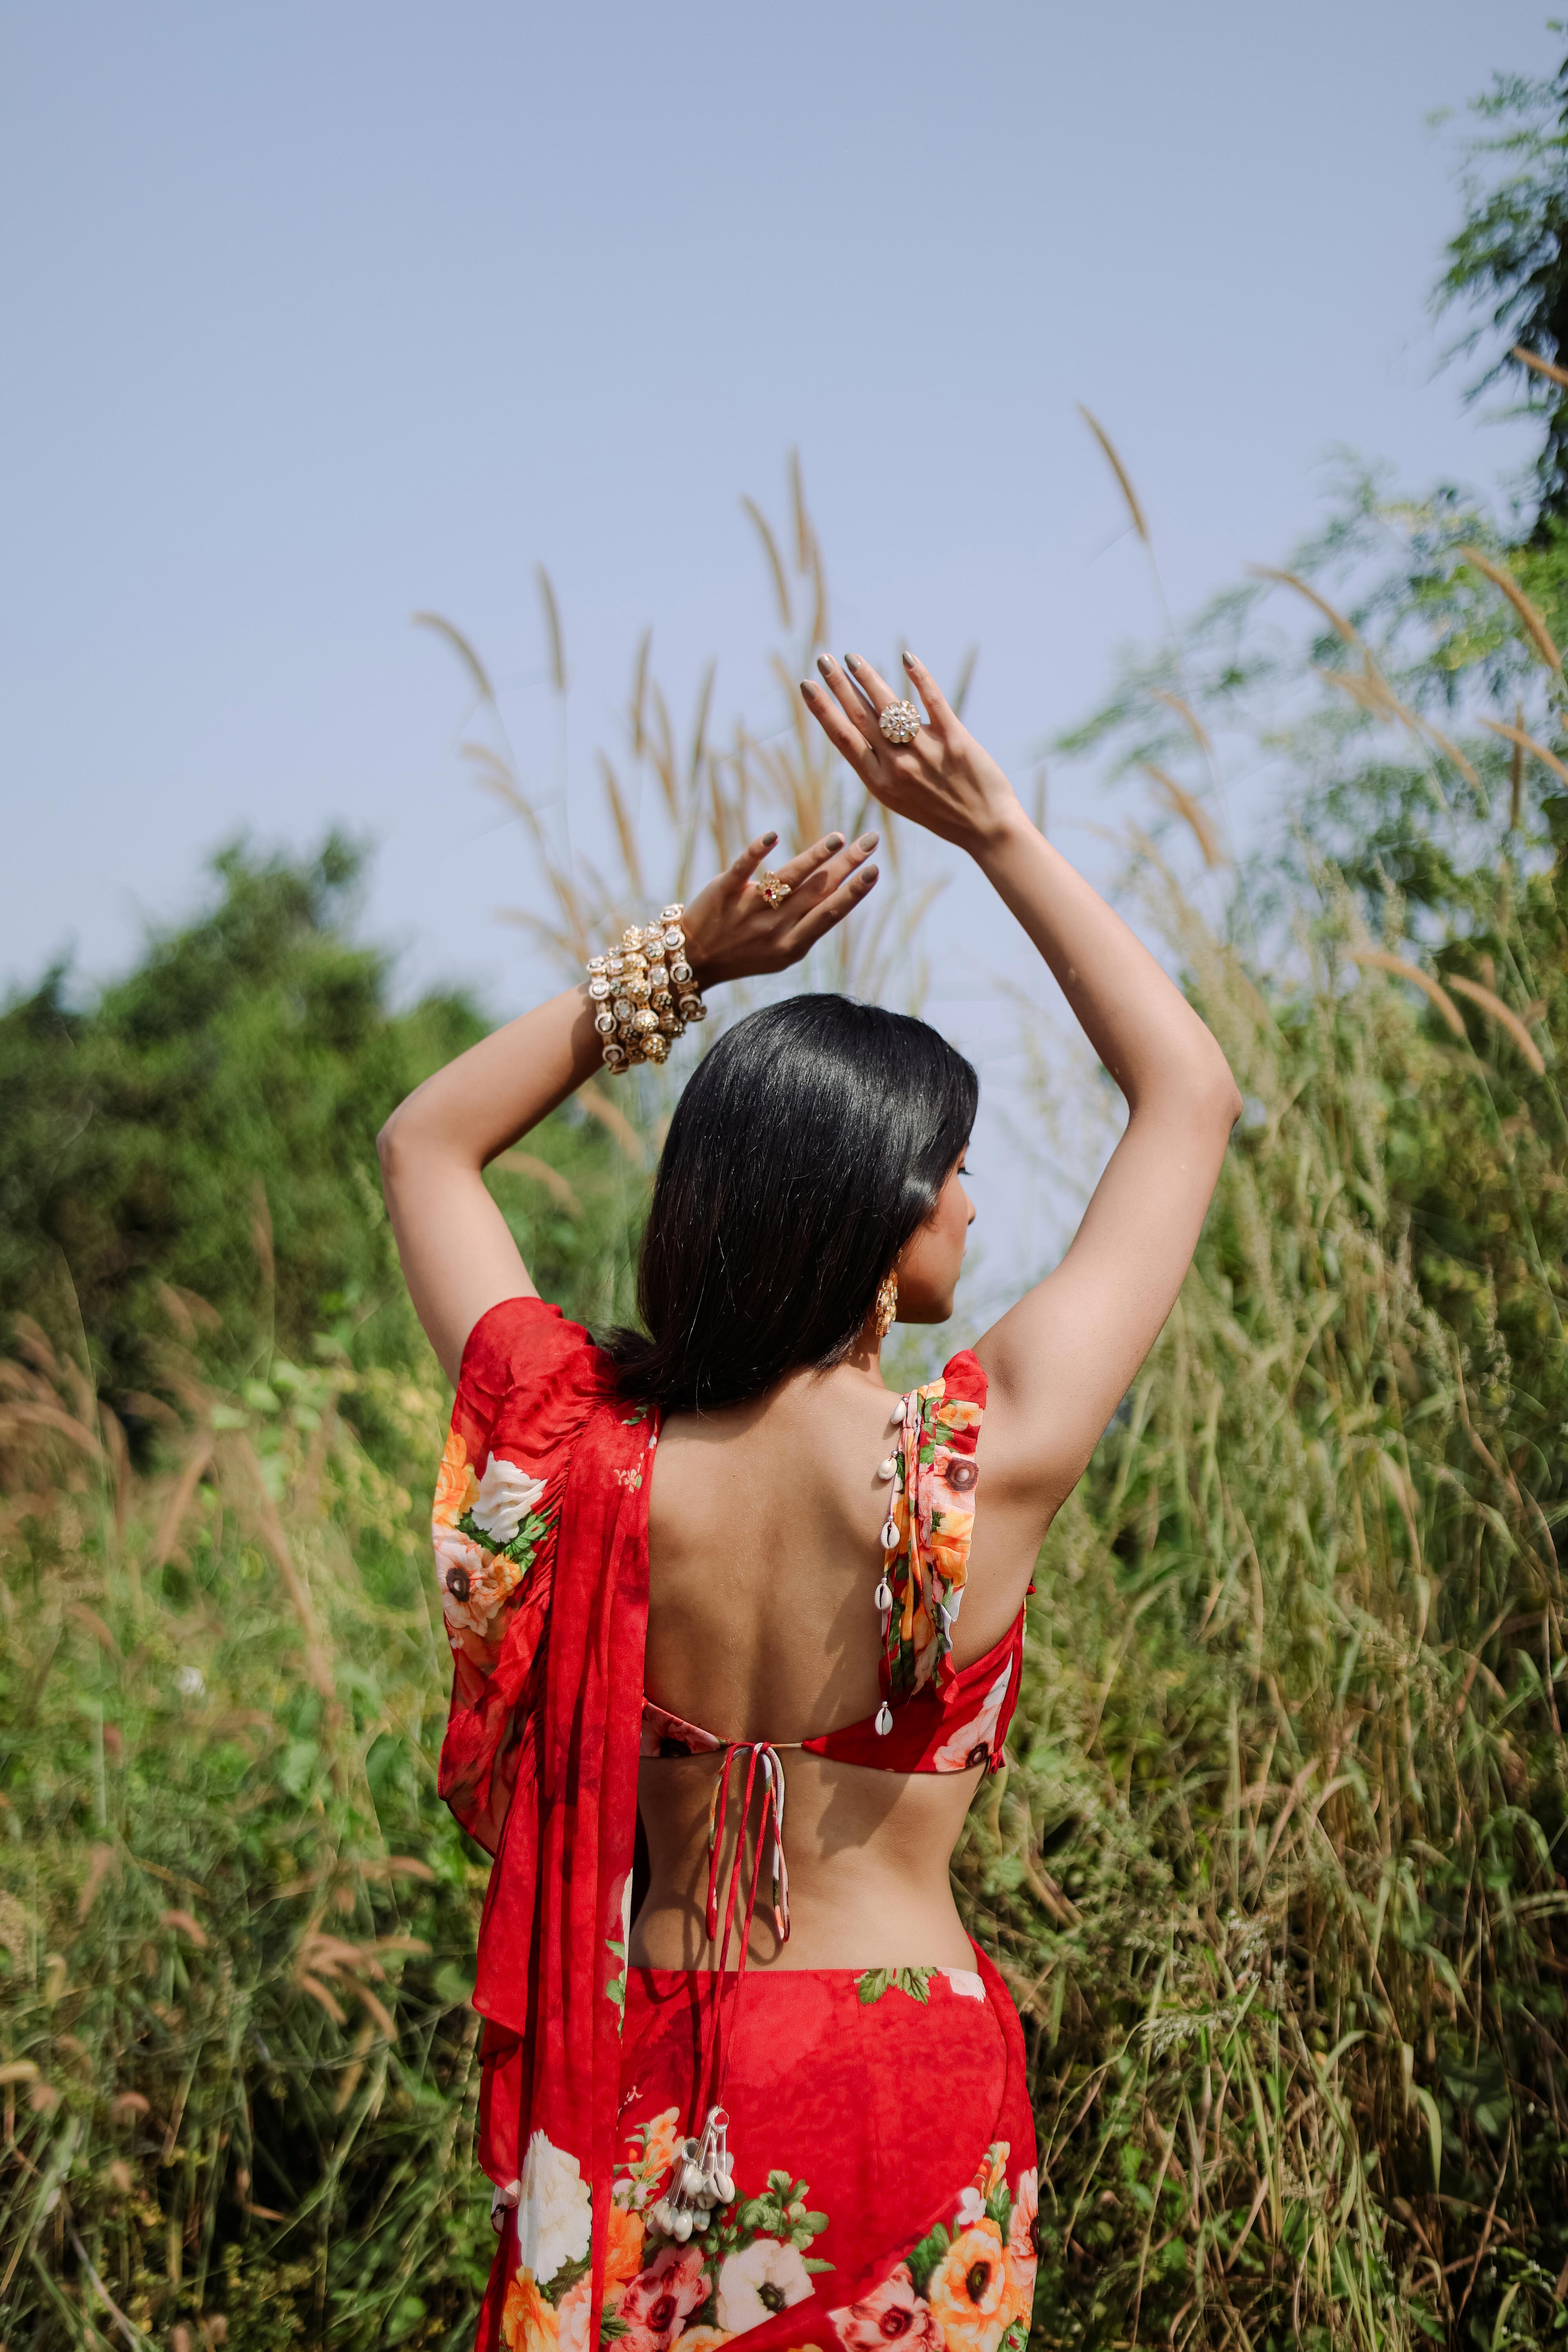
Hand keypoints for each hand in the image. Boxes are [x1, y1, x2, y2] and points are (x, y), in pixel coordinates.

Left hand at [680, 827, 879, 986]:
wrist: (693, 960)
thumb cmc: (746, 951)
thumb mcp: (782, 950)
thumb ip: (808, 922)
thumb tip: (839, 886)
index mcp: (792, 945)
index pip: (829, 914)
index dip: (853, 893)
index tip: (874, 871)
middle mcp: (773, 928)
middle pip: (816, 891)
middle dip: (847, 865)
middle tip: (871, 840)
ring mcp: (748, 910)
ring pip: (787, 879)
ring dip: (815, 856)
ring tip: (838, 838)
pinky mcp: (723, 893)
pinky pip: (742, 870)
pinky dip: (757, 853)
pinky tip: (772, 836)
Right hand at [801, 651, 1023, 854]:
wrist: (986, 829)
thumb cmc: (942, 813)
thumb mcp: (900, 798)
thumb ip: (882, 765)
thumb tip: (869, 725)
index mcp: (879, 783)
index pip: (843, 738)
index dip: (823, 710)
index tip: (807, 686)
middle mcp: (897, 767)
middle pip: (861, 717)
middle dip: (838, 685)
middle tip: (823, 660)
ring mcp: (925, 752)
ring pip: (890, 706)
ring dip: (867, 678)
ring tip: (851, 658)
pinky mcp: (955, 740)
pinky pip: (933, 702)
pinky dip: (919, 678)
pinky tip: (906, 658)